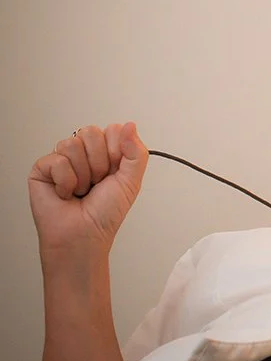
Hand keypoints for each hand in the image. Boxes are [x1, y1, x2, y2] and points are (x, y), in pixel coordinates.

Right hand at [28, 123, 148, 262]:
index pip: (113, 129)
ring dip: (83, 174)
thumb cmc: (106, 213)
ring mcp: (63, 158)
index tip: (115, 171)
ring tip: (81, 189)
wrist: (84, 235)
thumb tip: (130, 125)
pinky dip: (66, 181)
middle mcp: (85, 153)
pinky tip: (66, 193)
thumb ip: (137, 151)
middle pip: (91, 132)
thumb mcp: (132, 181)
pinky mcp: (43, 168)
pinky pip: (57, 160)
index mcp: (107, 152)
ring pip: (73, 144)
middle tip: (97, 182)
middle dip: (99, 163)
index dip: (117, 152)